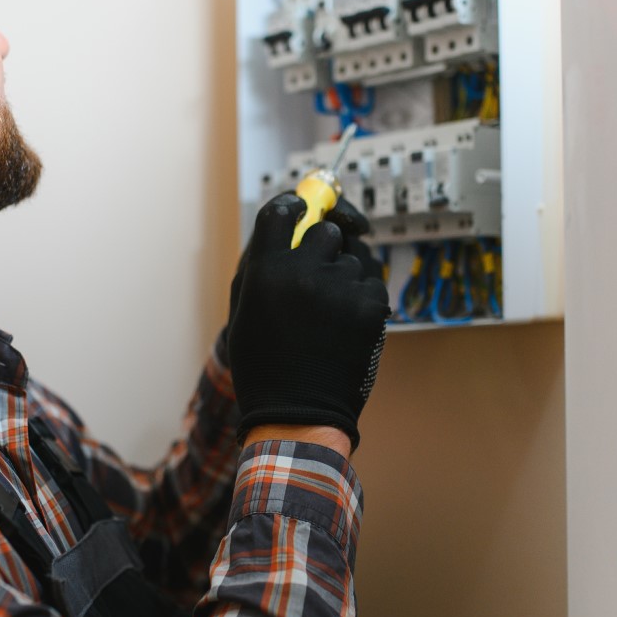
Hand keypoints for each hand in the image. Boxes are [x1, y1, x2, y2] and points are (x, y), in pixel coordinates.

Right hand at [217, 197, 377, 362]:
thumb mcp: (244, 309)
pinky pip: (371, 281)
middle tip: (317, 273)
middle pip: (327, 230)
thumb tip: (287, 226)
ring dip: (344, 276)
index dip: (295, 206)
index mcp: (266, 270)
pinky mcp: (370, 305)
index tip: (302, 210)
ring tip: (329, 311)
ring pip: (353, 258)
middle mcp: (303, 271)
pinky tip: (346, 321)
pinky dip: (362, 296)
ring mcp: (341, 287)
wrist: (298, 410)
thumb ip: (262, 264)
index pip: (283, 210)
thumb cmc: (264, 362)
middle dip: (324, 246)